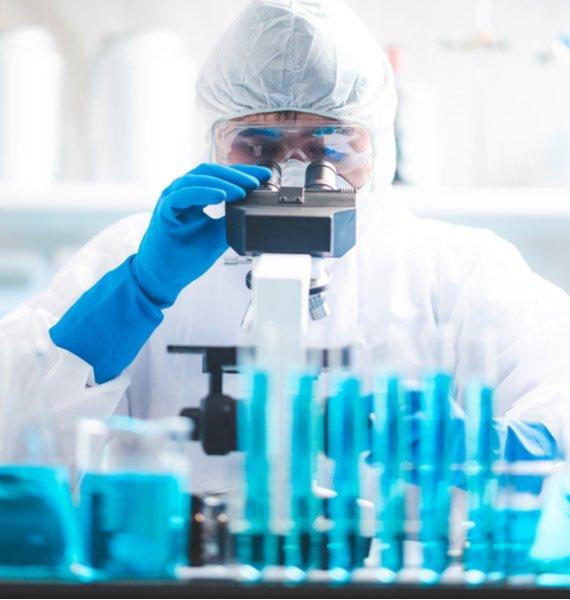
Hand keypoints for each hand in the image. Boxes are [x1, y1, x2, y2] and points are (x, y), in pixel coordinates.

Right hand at [131, 163, 271, 306]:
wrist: (163, 278)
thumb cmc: (184, 257)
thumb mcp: (218, 235)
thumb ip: (232, 219)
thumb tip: (253, 208)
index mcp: (194, 195)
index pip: (220, 177)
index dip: (243, 174)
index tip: (265, 177)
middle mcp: (182, 192)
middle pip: (210, 172)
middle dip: (236, 175)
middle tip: (257, 181)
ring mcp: (171, 199)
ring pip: (198, 178)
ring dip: (223, 182)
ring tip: (242, 190)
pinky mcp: (164, 210)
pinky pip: (184, 195)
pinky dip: (203, 192)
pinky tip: (221, 196)